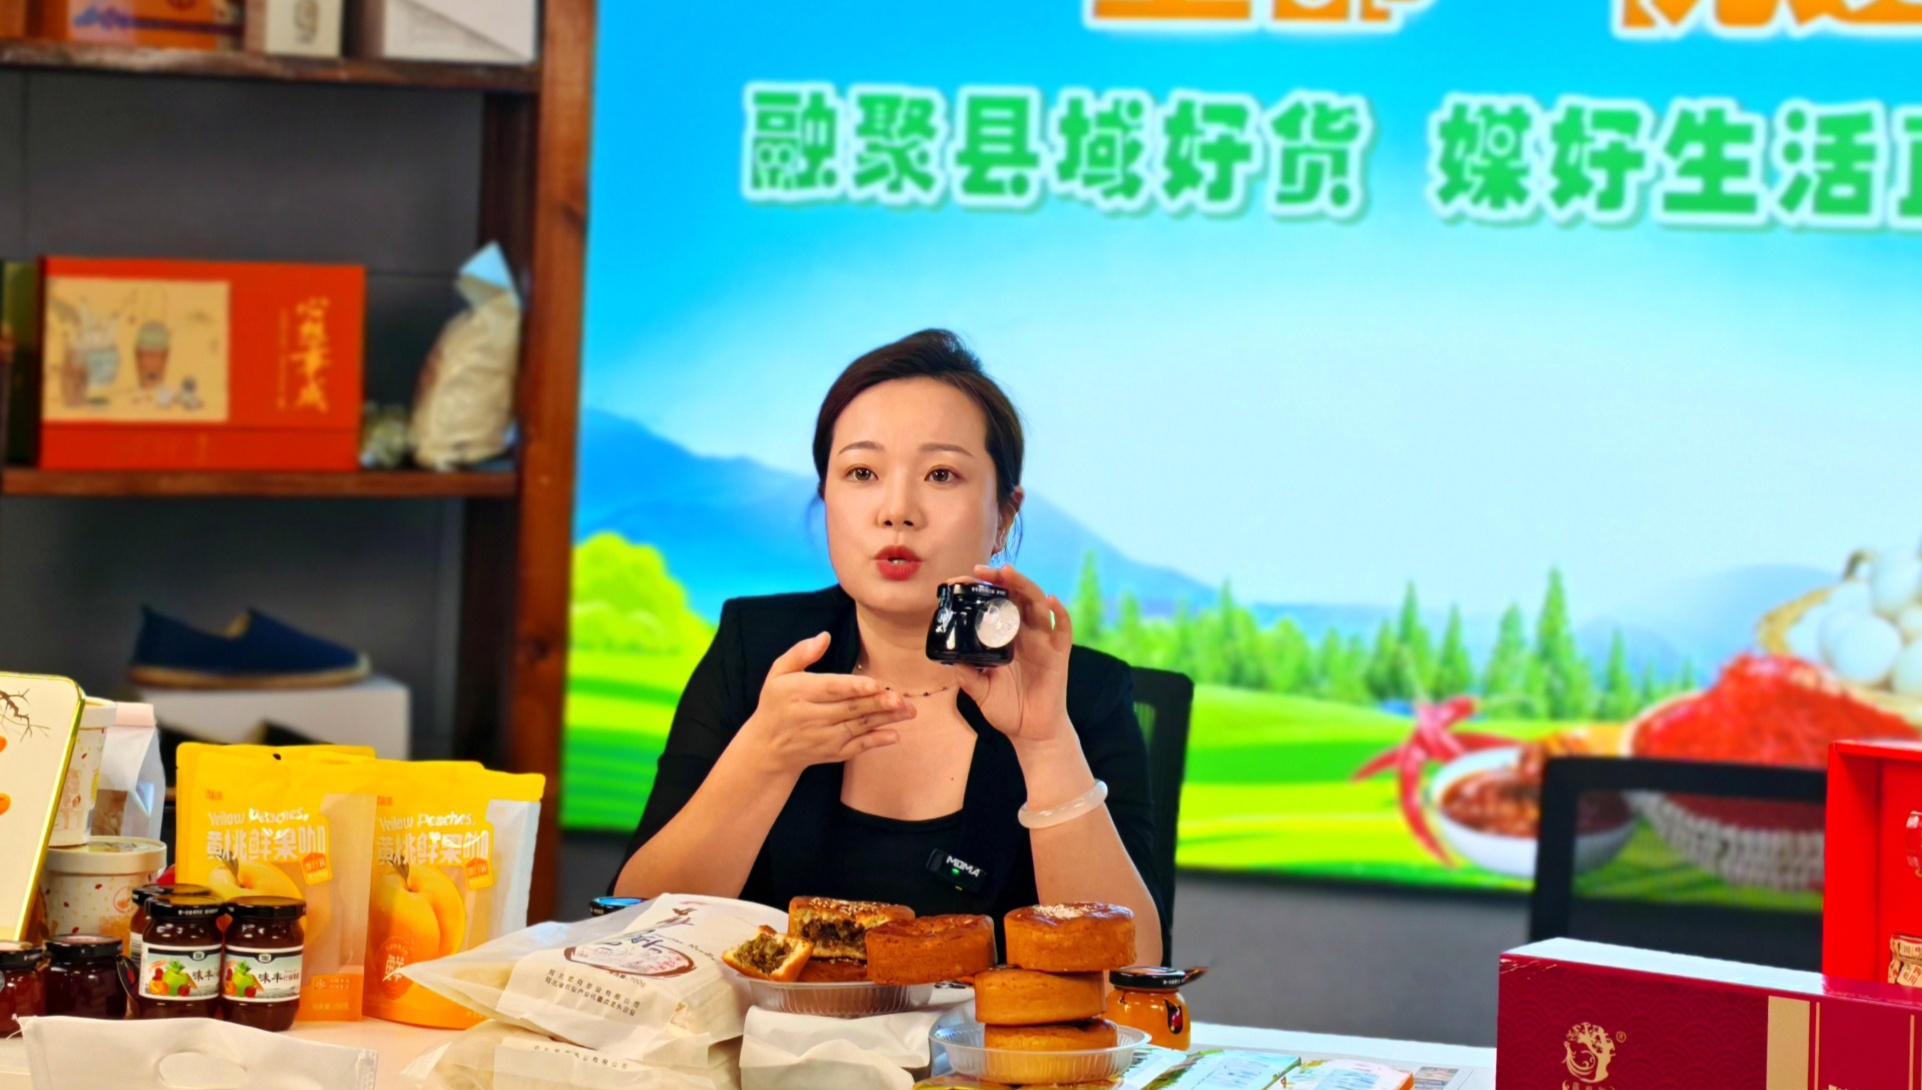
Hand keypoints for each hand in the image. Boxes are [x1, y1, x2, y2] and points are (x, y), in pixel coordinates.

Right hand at [737, 632, 911, 775]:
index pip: (831, 689)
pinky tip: (895, 734)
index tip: (875, 684)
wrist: (768, 748)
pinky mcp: (833, 752)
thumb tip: (824, 636)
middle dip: (877, 703)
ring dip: (885, 719)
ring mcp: (825, 737)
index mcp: (799, 693)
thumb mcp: (778, 674)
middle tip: (900, 698)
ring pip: (859, 726)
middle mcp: (812, 717)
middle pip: (850, 708)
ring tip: (907, 710)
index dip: (854, 687)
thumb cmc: (776, 704)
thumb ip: (800, 653)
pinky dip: (876, 742)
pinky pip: (858, 747)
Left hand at [954, 565, 1074, 743]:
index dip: (981, 589)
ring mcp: (1043, 641)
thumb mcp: (980, 692)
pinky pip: (1064, 629)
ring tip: (1009, 574)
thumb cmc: (1006, 709)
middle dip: (1002, 580)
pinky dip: (1061, 613)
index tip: (962, 580)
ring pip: (1038, 605)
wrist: (1030, 732)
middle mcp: (1024, 633)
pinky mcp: (1059, 654)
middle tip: (983, 571)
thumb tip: (950, 660)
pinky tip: (1052, 601)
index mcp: (1004, 637)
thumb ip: (968, 677)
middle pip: (1016, 596)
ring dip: (1025, 586)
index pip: (994, 604)